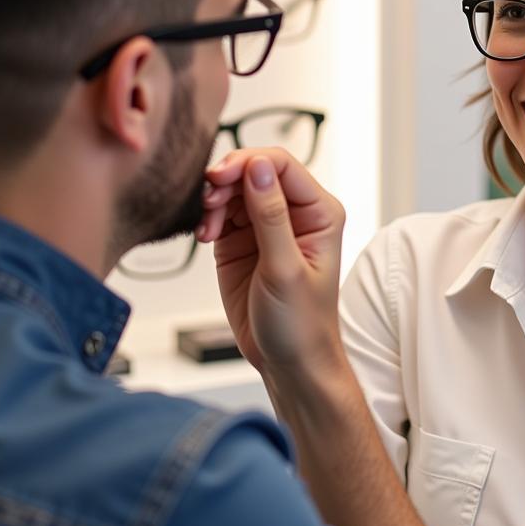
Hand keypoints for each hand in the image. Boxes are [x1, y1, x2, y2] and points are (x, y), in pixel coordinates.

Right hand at [198, 148, 346, 379]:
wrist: (289, 362)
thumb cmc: (302, 324)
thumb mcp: (285, 270)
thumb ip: (271, 216)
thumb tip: (258, 167)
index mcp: (319, 211)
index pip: (282, 165)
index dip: (247, 163)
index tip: (218, 177)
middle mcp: (295, 211)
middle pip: (254, 171)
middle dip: (226, 181)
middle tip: (207, 202)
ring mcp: (267, 224)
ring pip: (234, 188)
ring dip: (214, 201)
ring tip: (207, 230)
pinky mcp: (242, 240)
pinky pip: (220, 212)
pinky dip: (208, 217)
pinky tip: (205, 236)